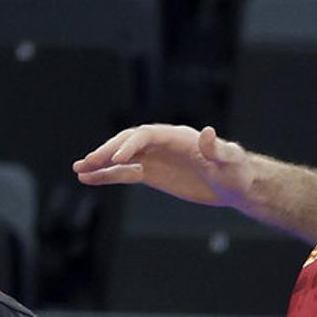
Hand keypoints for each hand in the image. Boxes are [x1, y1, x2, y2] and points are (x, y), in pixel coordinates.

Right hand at [72, 124, 254, 209]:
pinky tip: (89, 178)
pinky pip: (125, 172)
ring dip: (101, 163)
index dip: (132, 144)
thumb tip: (208, 132)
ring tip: (79, 170)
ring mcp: (154, 158)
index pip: (147, 135)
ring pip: (122, 158)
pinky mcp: (152, 173)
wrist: (236, 185)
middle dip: (108, 152)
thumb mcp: (230, 161)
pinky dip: (108, 175)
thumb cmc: (236, 171)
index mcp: (177, 136)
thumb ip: (218, 149)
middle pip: (128, 143)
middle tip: (88, 162)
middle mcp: (161, 143)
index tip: (119, 158)